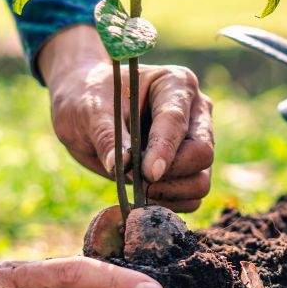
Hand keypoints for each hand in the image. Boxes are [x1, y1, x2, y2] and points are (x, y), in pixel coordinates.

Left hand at [39, 25, 213, 211]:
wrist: (84, 110)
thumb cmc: (88, 98)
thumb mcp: (89, 110)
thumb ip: (107, 135)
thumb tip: (120, 167)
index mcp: (175, 84)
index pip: (177, 120)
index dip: (164, 149)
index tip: (148, 173)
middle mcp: (195, 112)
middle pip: (202, 152)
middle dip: (171, 173)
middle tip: (137, 180)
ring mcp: (195, 142)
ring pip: (201, 179)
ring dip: (171, 192)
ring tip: (138, 189)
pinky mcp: (188, 169)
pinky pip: (192, 198)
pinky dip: (170, 204)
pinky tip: (144, 197)